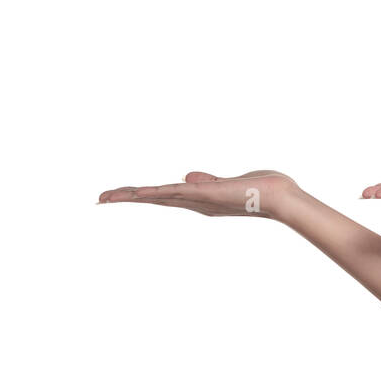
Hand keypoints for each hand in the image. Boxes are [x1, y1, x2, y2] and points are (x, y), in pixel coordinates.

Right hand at [97, 169, 299, 219]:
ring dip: (134, 196)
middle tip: (99, 199)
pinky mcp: (209, 194)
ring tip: (109, 197)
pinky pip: (179, 192)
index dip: (137, 196)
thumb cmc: (260, 190)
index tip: (116, 196)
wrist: (281, 198)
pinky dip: (159, 192)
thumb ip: (207, 181)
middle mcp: (194, 203)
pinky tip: (142, 192)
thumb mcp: (227, 183)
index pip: (161, 196)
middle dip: (126, 199)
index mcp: (197, 199)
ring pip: (159, 196)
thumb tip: (187, 177)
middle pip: (153, 199)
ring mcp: (200, 200)